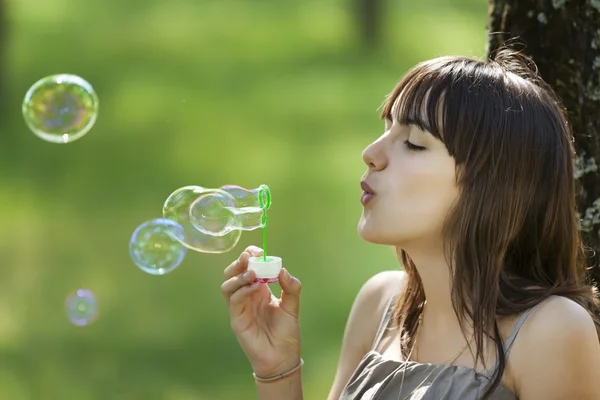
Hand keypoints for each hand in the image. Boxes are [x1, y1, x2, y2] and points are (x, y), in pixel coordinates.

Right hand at [221, 246, 302, 377]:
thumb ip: (291, 287)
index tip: (258, 250)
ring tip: (253, 273)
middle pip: (232, 273)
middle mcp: (247, 296)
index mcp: (259, 290)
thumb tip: (282, 269)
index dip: (250, 256)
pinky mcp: (237, 320)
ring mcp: (240, 308)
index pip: (248, 267)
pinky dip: (243, 290)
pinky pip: (234, 301)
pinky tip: (257, 287)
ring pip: (227, 285)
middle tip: (251, 257)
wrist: (283, 357)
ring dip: (238, 275)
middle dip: (239, 262)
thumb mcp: (293, 306)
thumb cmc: (286, 332)